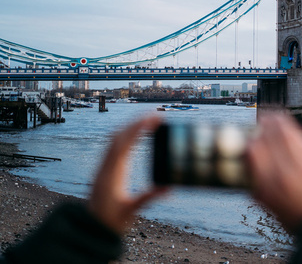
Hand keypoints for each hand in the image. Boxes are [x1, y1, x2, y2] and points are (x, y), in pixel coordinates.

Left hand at [89, 116, 167, 233]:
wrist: (89, 230)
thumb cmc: (109, 221)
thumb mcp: (131, 210)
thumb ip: (149, 197)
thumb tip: (170, 188)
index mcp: (113, 173)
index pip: (125, 143)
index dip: (139, 128)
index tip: (154, 118)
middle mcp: (106, 166)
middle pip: (118, 136)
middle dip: (136, 122)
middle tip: (155, 115)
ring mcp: (103, 167)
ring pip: (114, 139)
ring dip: (130, 127)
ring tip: (147, 121)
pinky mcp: (105, 170)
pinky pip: (113, 146)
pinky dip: (125, 136)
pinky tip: (134, 136)